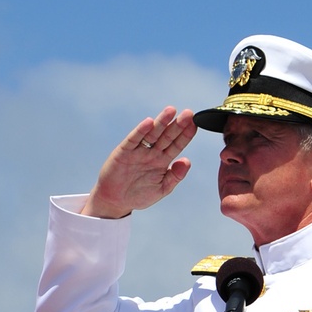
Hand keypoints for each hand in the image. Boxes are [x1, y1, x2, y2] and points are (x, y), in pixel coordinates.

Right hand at [82, 106, 196, 218]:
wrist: (116, 201)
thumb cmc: (139, 195)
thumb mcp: (162, 189)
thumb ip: (175, 176)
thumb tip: (187, 161)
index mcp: (162, 161)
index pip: (176, 145)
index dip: (185, 135)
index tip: (195, 124)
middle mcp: (152, 152)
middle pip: (167, 136)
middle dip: (177, 125)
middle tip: (189, 113)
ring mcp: (138, 150)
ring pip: (152, 134)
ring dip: (161, 122)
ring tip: (171, 111)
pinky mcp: (124, 151)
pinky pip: (133, 139)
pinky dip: (140, 130)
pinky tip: (149, 122)